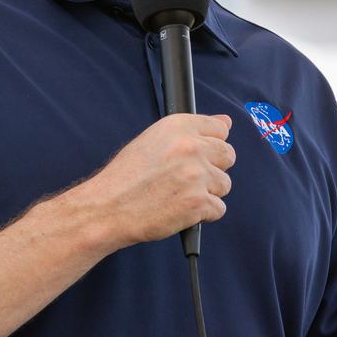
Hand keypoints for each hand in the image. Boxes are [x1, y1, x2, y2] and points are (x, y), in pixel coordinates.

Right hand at [90, 113, 234, 249]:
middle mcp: (191, 147)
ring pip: (225, 184)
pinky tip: (180, 211)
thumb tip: (226, 121)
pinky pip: (219, 209)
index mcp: (178, 126)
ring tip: (180, 196)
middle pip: (228, 155)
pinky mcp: (199, 203)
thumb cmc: (126, 177)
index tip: (200, 155)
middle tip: (188, 179)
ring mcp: (197, 175)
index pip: (220, 128)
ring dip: (208, 193)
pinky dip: (203, 214)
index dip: (212, 144)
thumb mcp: (154, 141)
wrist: (107, 208)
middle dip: (214, 169)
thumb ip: (191, 131)